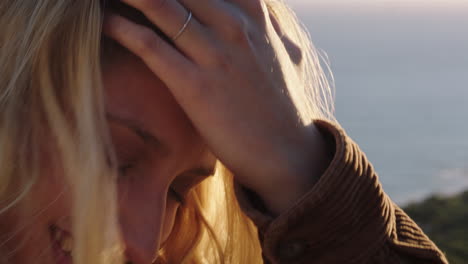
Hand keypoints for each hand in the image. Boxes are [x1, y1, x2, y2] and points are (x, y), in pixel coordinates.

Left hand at [103, 0, 328, 212]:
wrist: (286, 152)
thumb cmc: (282, 105)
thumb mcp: (286, 55)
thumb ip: (272, 27)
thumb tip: (268, 18)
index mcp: (253, 14)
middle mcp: (233, 26)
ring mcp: (214, 54)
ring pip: (159, 5)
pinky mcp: (195, 86)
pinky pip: (149, 46)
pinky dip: (121, 29)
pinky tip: (103, 21)